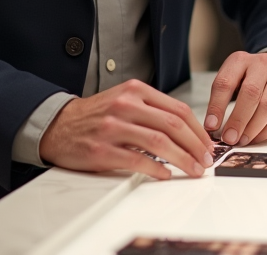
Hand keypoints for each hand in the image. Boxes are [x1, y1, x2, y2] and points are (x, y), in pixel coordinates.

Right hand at [38, 80, 212, 179]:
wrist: (57, 125)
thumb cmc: (96, 116)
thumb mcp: (124, 100)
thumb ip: (152, 110)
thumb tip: (188, 131)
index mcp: (135, 91)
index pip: (178, 109)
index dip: (198, 130)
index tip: (209, 144)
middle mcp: (125, 105)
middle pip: (173, 125)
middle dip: (196, 146)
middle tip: (207, 160)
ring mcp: (113, 127)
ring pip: (159, 143)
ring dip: (183, 159)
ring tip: (194, 170)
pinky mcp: (102, 150)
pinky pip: (137, 160)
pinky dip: (157, 169)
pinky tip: (166, 174)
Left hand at [205, 51, 266, 147]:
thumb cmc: (249, 77)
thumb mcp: (232, 78)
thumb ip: (221, 98)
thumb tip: (212, 127)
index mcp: (240, 60)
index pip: (225, 82)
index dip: (217, 106)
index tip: (211, 126)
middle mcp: (263, 64)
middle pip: (250, 93)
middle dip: (238, 120)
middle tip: (229, 138)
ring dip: (253, 128)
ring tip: (242, 140)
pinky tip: (258, 137)